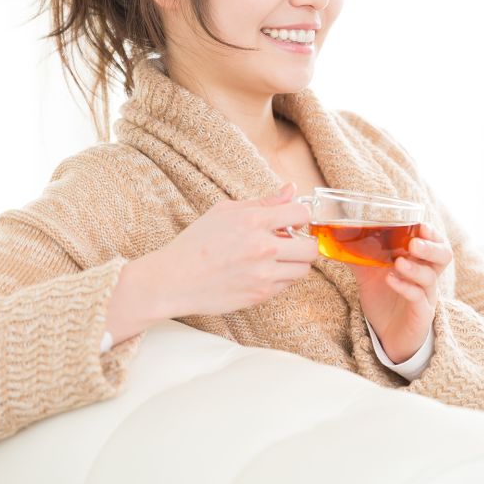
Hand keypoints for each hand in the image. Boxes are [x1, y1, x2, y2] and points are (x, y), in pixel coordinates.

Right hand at [150, 182, 318, 317]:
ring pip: (303, 269)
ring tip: (277, 259)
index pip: (302, 213)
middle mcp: (263, 248)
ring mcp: (263, 274)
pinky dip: (281, 278)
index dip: (300, 216)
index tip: (293, 221)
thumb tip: (291, 189)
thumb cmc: (195, 243)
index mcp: (254, 221)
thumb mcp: (225, 212)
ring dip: (294, 263)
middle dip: (304, 243)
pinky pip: (287, 285)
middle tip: (291, 243)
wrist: (173, 280)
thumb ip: (263, 202)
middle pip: (311, 248)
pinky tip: (262, 272)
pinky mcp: (260, 295)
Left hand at [350, 221, 453, 363]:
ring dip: (414, 268)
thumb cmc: (385, 302)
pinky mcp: (420, 314)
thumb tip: (339, 238)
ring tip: (398, 262)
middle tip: (414, 243)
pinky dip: (404, 287)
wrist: (388, 338)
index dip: (433, 234)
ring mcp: (426, 296)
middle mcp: (427, 278)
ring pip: (430, 277)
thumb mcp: (370, 276)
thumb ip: (360, 257)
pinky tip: (390, 280)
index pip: (437, 243)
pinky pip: (417, 298)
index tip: (421, 224)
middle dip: (431, 247)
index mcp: (420, 264)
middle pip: (444, 256)